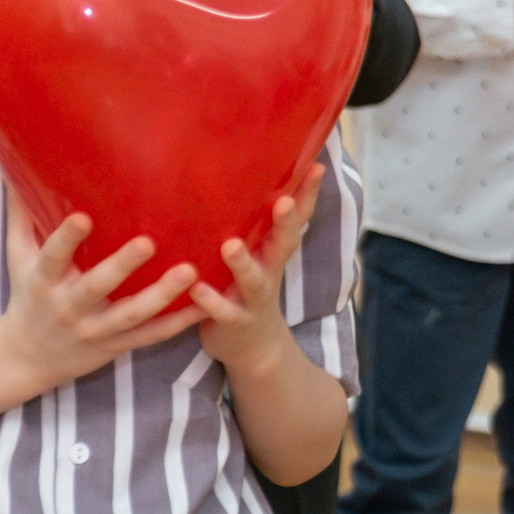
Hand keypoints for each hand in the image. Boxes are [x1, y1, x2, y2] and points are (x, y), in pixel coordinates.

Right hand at [0, 187, 199, 388]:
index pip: (52, 258)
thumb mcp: (18, 259)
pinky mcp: (117, 345)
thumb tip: (15, 168)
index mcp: (43, 282)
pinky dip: (178, 323)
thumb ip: (22, 216)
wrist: (26, 358)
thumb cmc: (28, 295)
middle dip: (121, 266)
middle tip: (148, 242)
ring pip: (130, 315)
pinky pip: (151, 336)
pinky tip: (206, 306)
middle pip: (95, 287)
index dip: (66, 238)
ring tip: (190, 271)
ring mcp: (94, 330)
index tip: (83, 216)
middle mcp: (68, 308)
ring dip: (161, 296)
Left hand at [188, 166, 319, 378]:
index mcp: (275, 250)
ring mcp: (255, 298)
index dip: (308, 194)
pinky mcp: (234, 322)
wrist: (252, 347)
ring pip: (254, 280)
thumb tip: (244, 172)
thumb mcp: (260, 255)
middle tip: (283, 201)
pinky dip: (211, 302)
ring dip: (243, 263)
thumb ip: (254, 223)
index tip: (317, 166)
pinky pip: (224, 312)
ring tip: (230, 246)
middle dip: (286, 223)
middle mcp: (270, 270)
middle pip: (285, 245)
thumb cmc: (248, 287)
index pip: (297, 218)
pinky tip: (196, 289)